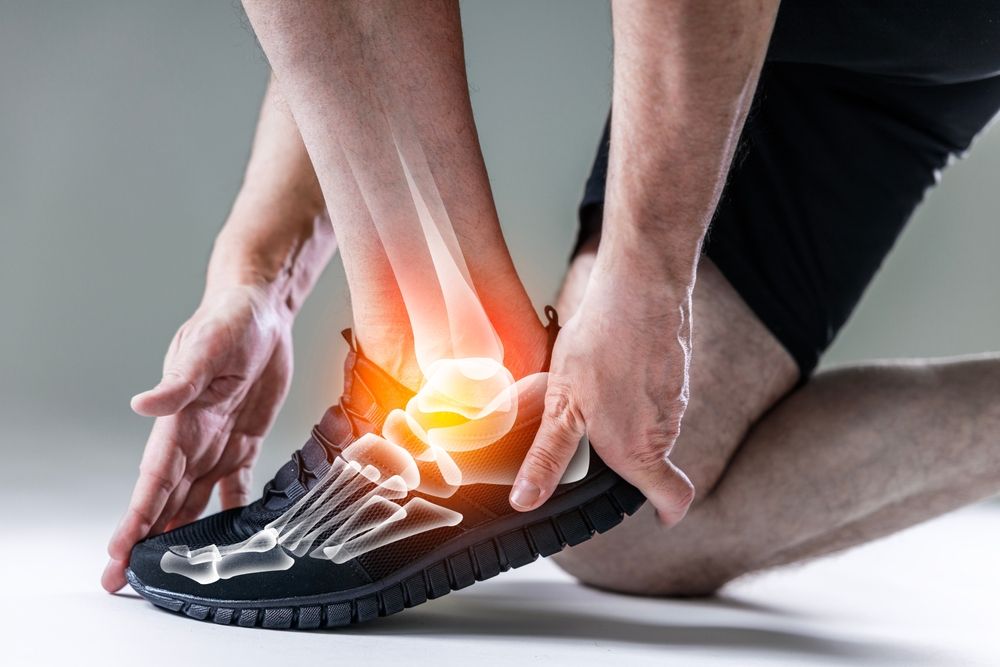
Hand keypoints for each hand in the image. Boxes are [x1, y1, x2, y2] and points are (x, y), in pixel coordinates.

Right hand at [102, 283, 292, 591]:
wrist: (262, 312)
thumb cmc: (230, 322)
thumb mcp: (206, 347)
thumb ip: (180, 382)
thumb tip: (143, 404)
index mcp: (179, 421)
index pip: (153, 480)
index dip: (137, 518)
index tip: (119, 552)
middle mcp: (194, 439)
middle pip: (165, 499)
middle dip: (145, 539)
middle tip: (125, 580)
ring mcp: (218, 443)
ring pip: (193, 499)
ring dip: (180, 533)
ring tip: (170, 571)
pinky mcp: (244, 441)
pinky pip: (235, 484)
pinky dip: (232, 512)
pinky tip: (231, 539)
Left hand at [510, 261, 695, 524]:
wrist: (639, 289)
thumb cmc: (601, 347)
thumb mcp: (562, 408)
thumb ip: (547, 458)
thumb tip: (526, 501)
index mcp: (639, 451)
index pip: (673, 498)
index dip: (667, 510)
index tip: (660, 516)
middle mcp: (665, 430)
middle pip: (653, 458)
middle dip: (627, 455)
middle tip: (592, 435)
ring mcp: (676, 398)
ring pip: (653, 422)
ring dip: (629, 418)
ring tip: (595, 392)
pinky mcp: (677, 369)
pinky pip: (657, 393)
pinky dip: (637, 389)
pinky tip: (610, 366)